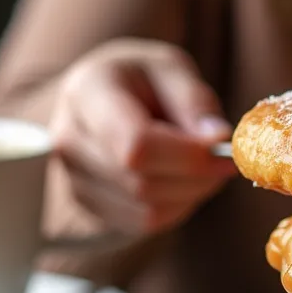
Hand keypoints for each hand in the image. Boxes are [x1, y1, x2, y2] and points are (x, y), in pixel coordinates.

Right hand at [50, 39, 234, 235]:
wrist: (110, 99)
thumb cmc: (145, 81)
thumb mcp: (172, 70)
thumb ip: (194, 101)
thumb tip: (217, 139)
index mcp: (86, 92)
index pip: (135, 145)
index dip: (187, 157)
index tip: (223, 151)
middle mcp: (68, 138)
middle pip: (143, 183)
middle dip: (196, 177)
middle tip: (223, 160)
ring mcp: (72, 177)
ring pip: (148, 210)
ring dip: (190, 193)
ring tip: (199, 164)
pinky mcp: (88, 205)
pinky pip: (144, 223)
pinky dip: (176, 207)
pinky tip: (179, 180)